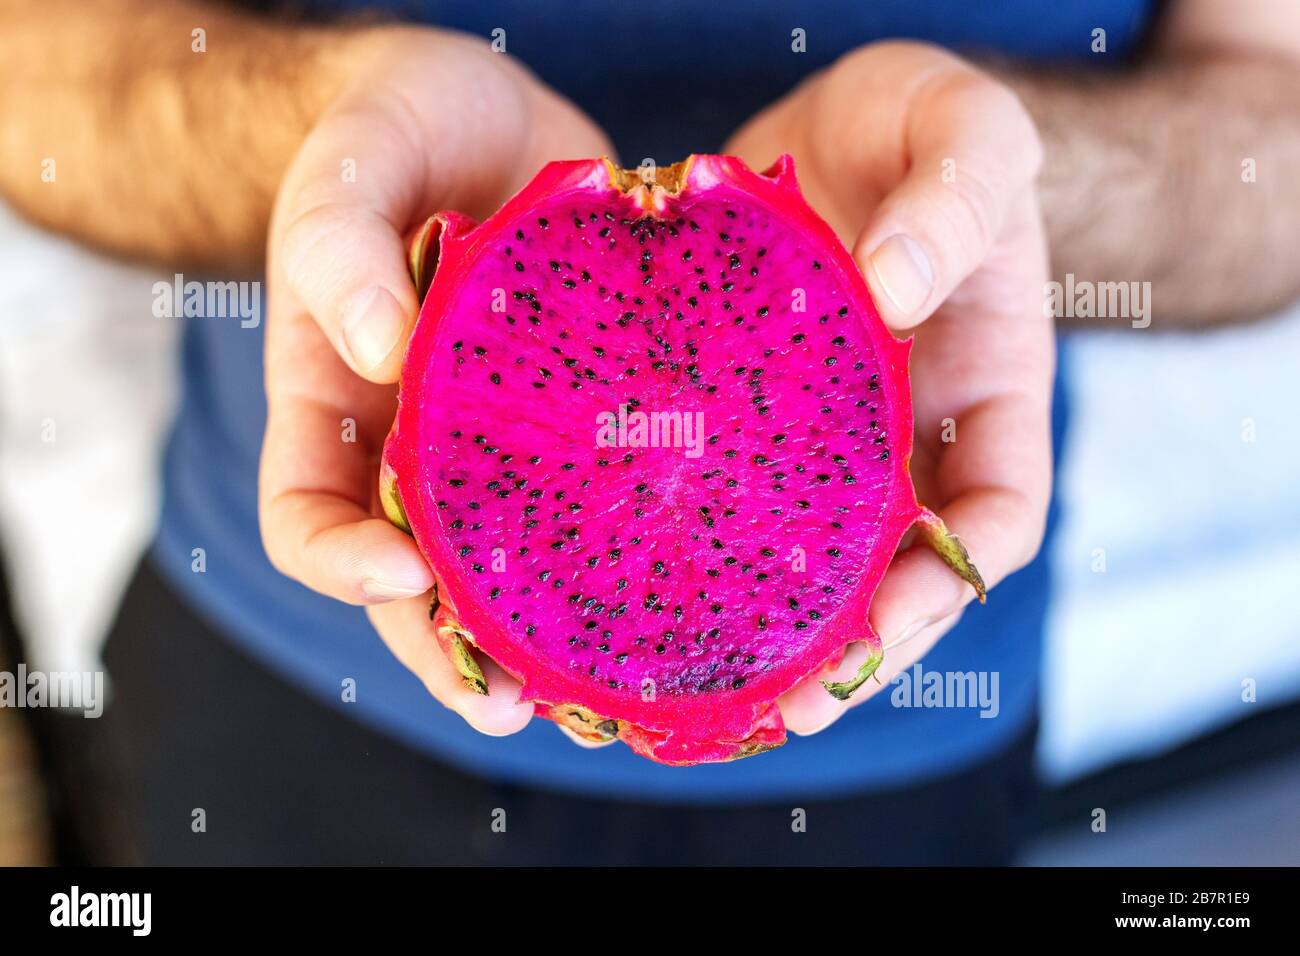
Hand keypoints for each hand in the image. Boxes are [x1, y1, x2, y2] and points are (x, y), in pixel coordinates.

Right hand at [258, 27, 612, 735]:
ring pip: (519, 566)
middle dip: (458, 653)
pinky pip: (604, 500)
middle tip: (513, 705)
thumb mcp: (348, 162)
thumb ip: (336, 243)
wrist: (482, 109)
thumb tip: (382, 348)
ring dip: (551, 636)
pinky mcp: (591, 420)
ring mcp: (506, 443)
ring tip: (604, 693)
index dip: (341, 566)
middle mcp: (418, 446)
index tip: (401, 575)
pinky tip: (688, 584)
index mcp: (337, 407)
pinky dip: (632, 552)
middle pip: (420, 584)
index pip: (308, 519)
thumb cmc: (392, 128)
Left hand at [725, 42, 1054, 733]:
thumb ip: (960, 194)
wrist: (846, 117)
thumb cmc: (929, 124)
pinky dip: (698, 542)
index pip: (997, 515)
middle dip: (850, 646)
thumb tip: (900, 290)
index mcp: (988, 389)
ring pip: (804, 551)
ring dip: (769, 622)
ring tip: (704, 681)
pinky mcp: (740, 414)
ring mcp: (824, 433)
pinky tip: (636, 573)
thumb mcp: (969, 127)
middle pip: (894, 568)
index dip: (952, 584)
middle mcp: (908, 431)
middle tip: (784, 705)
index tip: (886, 625)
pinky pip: (724, 490)